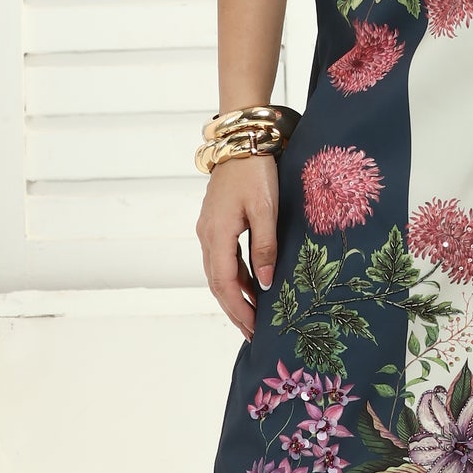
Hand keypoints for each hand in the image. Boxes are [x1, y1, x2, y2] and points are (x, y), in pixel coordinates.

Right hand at [198, 152, 277, 335]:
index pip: (225, 284)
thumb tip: (266, 283)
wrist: (241, 140)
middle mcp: (206, 235)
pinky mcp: (215, 223)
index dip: (239, 309)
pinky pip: (222, 259)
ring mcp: (208, 229)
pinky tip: (251, 286)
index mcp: (217, 234)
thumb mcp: (266, 209)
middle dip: (234, 310)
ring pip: (218, 273)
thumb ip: (265, 247)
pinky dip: (235, 277)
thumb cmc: (256, 171)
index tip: (254, 329)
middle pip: (217, 284)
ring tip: (252, 316)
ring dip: (234, 296)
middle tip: (252, 333)